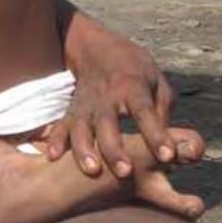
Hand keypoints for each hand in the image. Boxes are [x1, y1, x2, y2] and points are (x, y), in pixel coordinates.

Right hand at [44, 28, 203, 179]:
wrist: (97, 49)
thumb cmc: (135, 71)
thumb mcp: (157, 83)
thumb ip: (162, 113)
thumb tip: (168, 146)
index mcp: (132, 86)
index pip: (145, 112)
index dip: (156, 134)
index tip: (168, 156)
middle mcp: (106, 95)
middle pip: (108, 123)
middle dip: (115, 149)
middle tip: (125, 173)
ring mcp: (86, 103)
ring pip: (81, 126)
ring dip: (84, 149)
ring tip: (91, 171)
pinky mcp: (71, 109)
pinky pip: (62, 125)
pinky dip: (56, 139)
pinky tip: (53, 156)